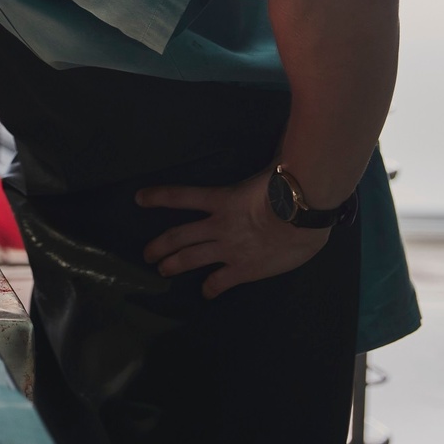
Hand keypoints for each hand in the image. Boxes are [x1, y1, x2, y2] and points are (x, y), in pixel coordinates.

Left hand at [137, 170, 330, 298]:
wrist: (304, 216)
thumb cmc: (290, 189)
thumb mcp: (269, 171)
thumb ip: (265, 163)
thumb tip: (276, 149)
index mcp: (221, 199)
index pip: (180, 196)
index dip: (157, 197)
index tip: (139, 198)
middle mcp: (218, 225)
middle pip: (177, 236)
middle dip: (159, 246)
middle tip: (147, 254)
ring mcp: (228, 248)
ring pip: (190, 259)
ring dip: (173, 265)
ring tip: (162, 270)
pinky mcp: (244, 269)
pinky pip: (220, 281)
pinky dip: (210, 288)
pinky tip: (206, 293)